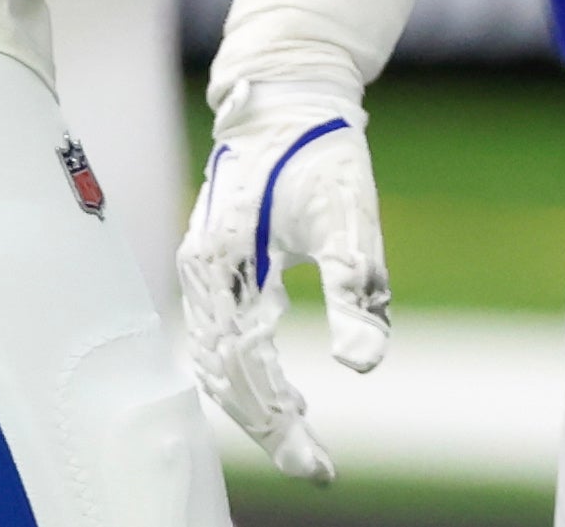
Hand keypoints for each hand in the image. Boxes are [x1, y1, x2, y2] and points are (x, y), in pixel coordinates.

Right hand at [177, 87, 388, 483]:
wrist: (289, 97)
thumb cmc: (323, 153)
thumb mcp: (351, 222)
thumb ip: (356, 294)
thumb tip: (366, 366)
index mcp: (229, 264)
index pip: (252, 371)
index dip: (284, 427)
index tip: (322, 467)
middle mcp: (202, 273)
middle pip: (225, 377)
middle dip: (269, 428)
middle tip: (317, 466)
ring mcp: (198, 268)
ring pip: (215, 363)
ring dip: (253, 403)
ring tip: (301, 434)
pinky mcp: (207, 263)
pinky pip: (214, 337)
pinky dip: (242, 373)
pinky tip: (281, 391)